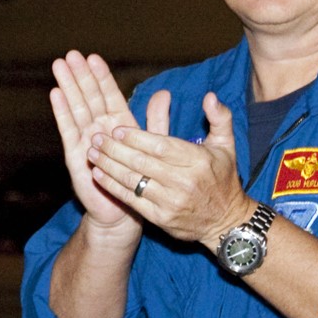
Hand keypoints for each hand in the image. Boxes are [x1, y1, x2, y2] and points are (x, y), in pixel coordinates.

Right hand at [48, 52, 139, 240]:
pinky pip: (69, 130)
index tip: (94, 57)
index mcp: (119, 125)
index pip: (109, 95)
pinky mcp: (76, 155)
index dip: (101, 76)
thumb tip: (165, 93)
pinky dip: (62, 112)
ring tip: (60, 66)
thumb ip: (156, 121)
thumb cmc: (139, 179)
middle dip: (80, 75)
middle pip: (89, 97)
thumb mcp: (153, 146)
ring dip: (68, 86)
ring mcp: (86, 140)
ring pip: (77, 108)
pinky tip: (56, 95)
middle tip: (70, 54)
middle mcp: (100, 129)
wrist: (123, 213)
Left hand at [88, 91, 249, 249]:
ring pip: (132, 181)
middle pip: (142, 162)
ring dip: (108, 166)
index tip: (116, 128)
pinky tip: (98, 175)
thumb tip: (210, 96)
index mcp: (198, 160)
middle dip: (115, 149)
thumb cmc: (222, 178)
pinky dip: (112, 187)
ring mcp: (171, 202)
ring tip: (91, 153)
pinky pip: (131, 200)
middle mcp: (183, 181)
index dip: (136, 137)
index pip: (161, 146)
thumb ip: (219, 118)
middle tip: (96, 137)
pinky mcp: (161, 219)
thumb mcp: (226, 146)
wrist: (226, 222)